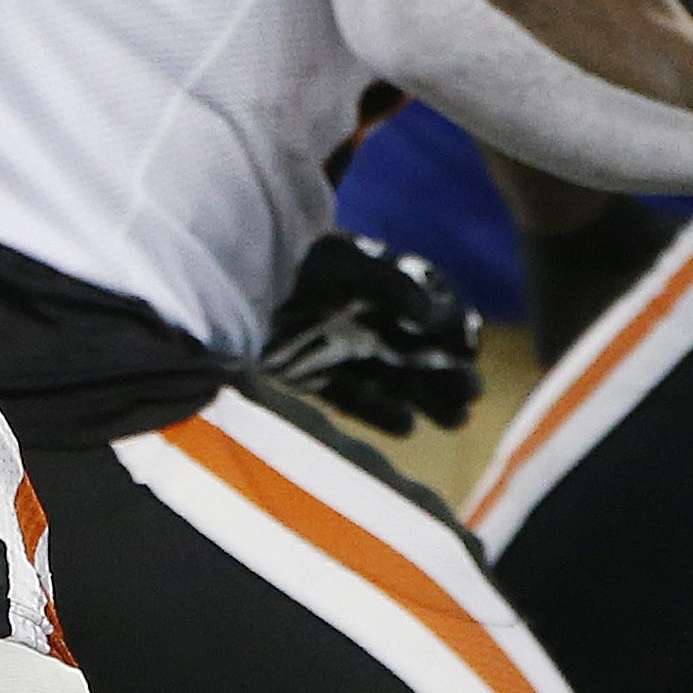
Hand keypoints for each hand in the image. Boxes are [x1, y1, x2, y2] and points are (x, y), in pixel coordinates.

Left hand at [263, 231, 484, 432]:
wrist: (220, 286)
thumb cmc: (289, 264)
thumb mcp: (341, 264)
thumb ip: (389, 284)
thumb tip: (432, 314)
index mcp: (372, 278)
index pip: (428, 302)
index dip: (453, 324)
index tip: (469, 347)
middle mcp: (360, 313)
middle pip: (416, 347)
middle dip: (448, 371)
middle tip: (473, 393)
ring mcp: (336, 345)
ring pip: (392, 376)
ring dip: (427, 397)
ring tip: (457, 420)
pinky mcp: (310, 373)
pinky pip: (353, 397)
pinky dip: (380, 412)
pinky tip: (409, 428)